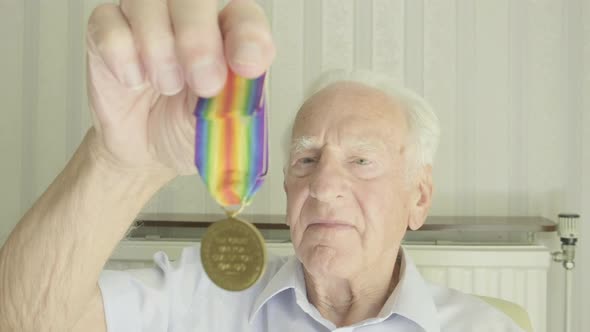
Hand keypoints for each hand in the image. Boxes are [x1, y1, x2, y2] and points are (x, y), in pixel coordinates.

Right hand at [85, 0, 274, 175]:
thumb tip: (247, 68)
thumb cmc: (189, 129)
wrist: (147, 151)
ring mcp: (145, 20)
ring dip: (158, 48)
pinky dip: (122, 56)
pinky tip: (134, 82)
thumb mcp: (224, 122)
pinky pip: (108, 22)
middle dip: (197, 38)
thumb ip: (241, 94)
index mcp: (227, 36)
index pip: (244, 16)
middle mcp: (187, 19)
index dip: (248, 36)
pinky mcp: (105, 32)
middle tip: (203, 83)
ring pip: (147, 1)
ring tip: (167, 87)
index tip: (245, 68)